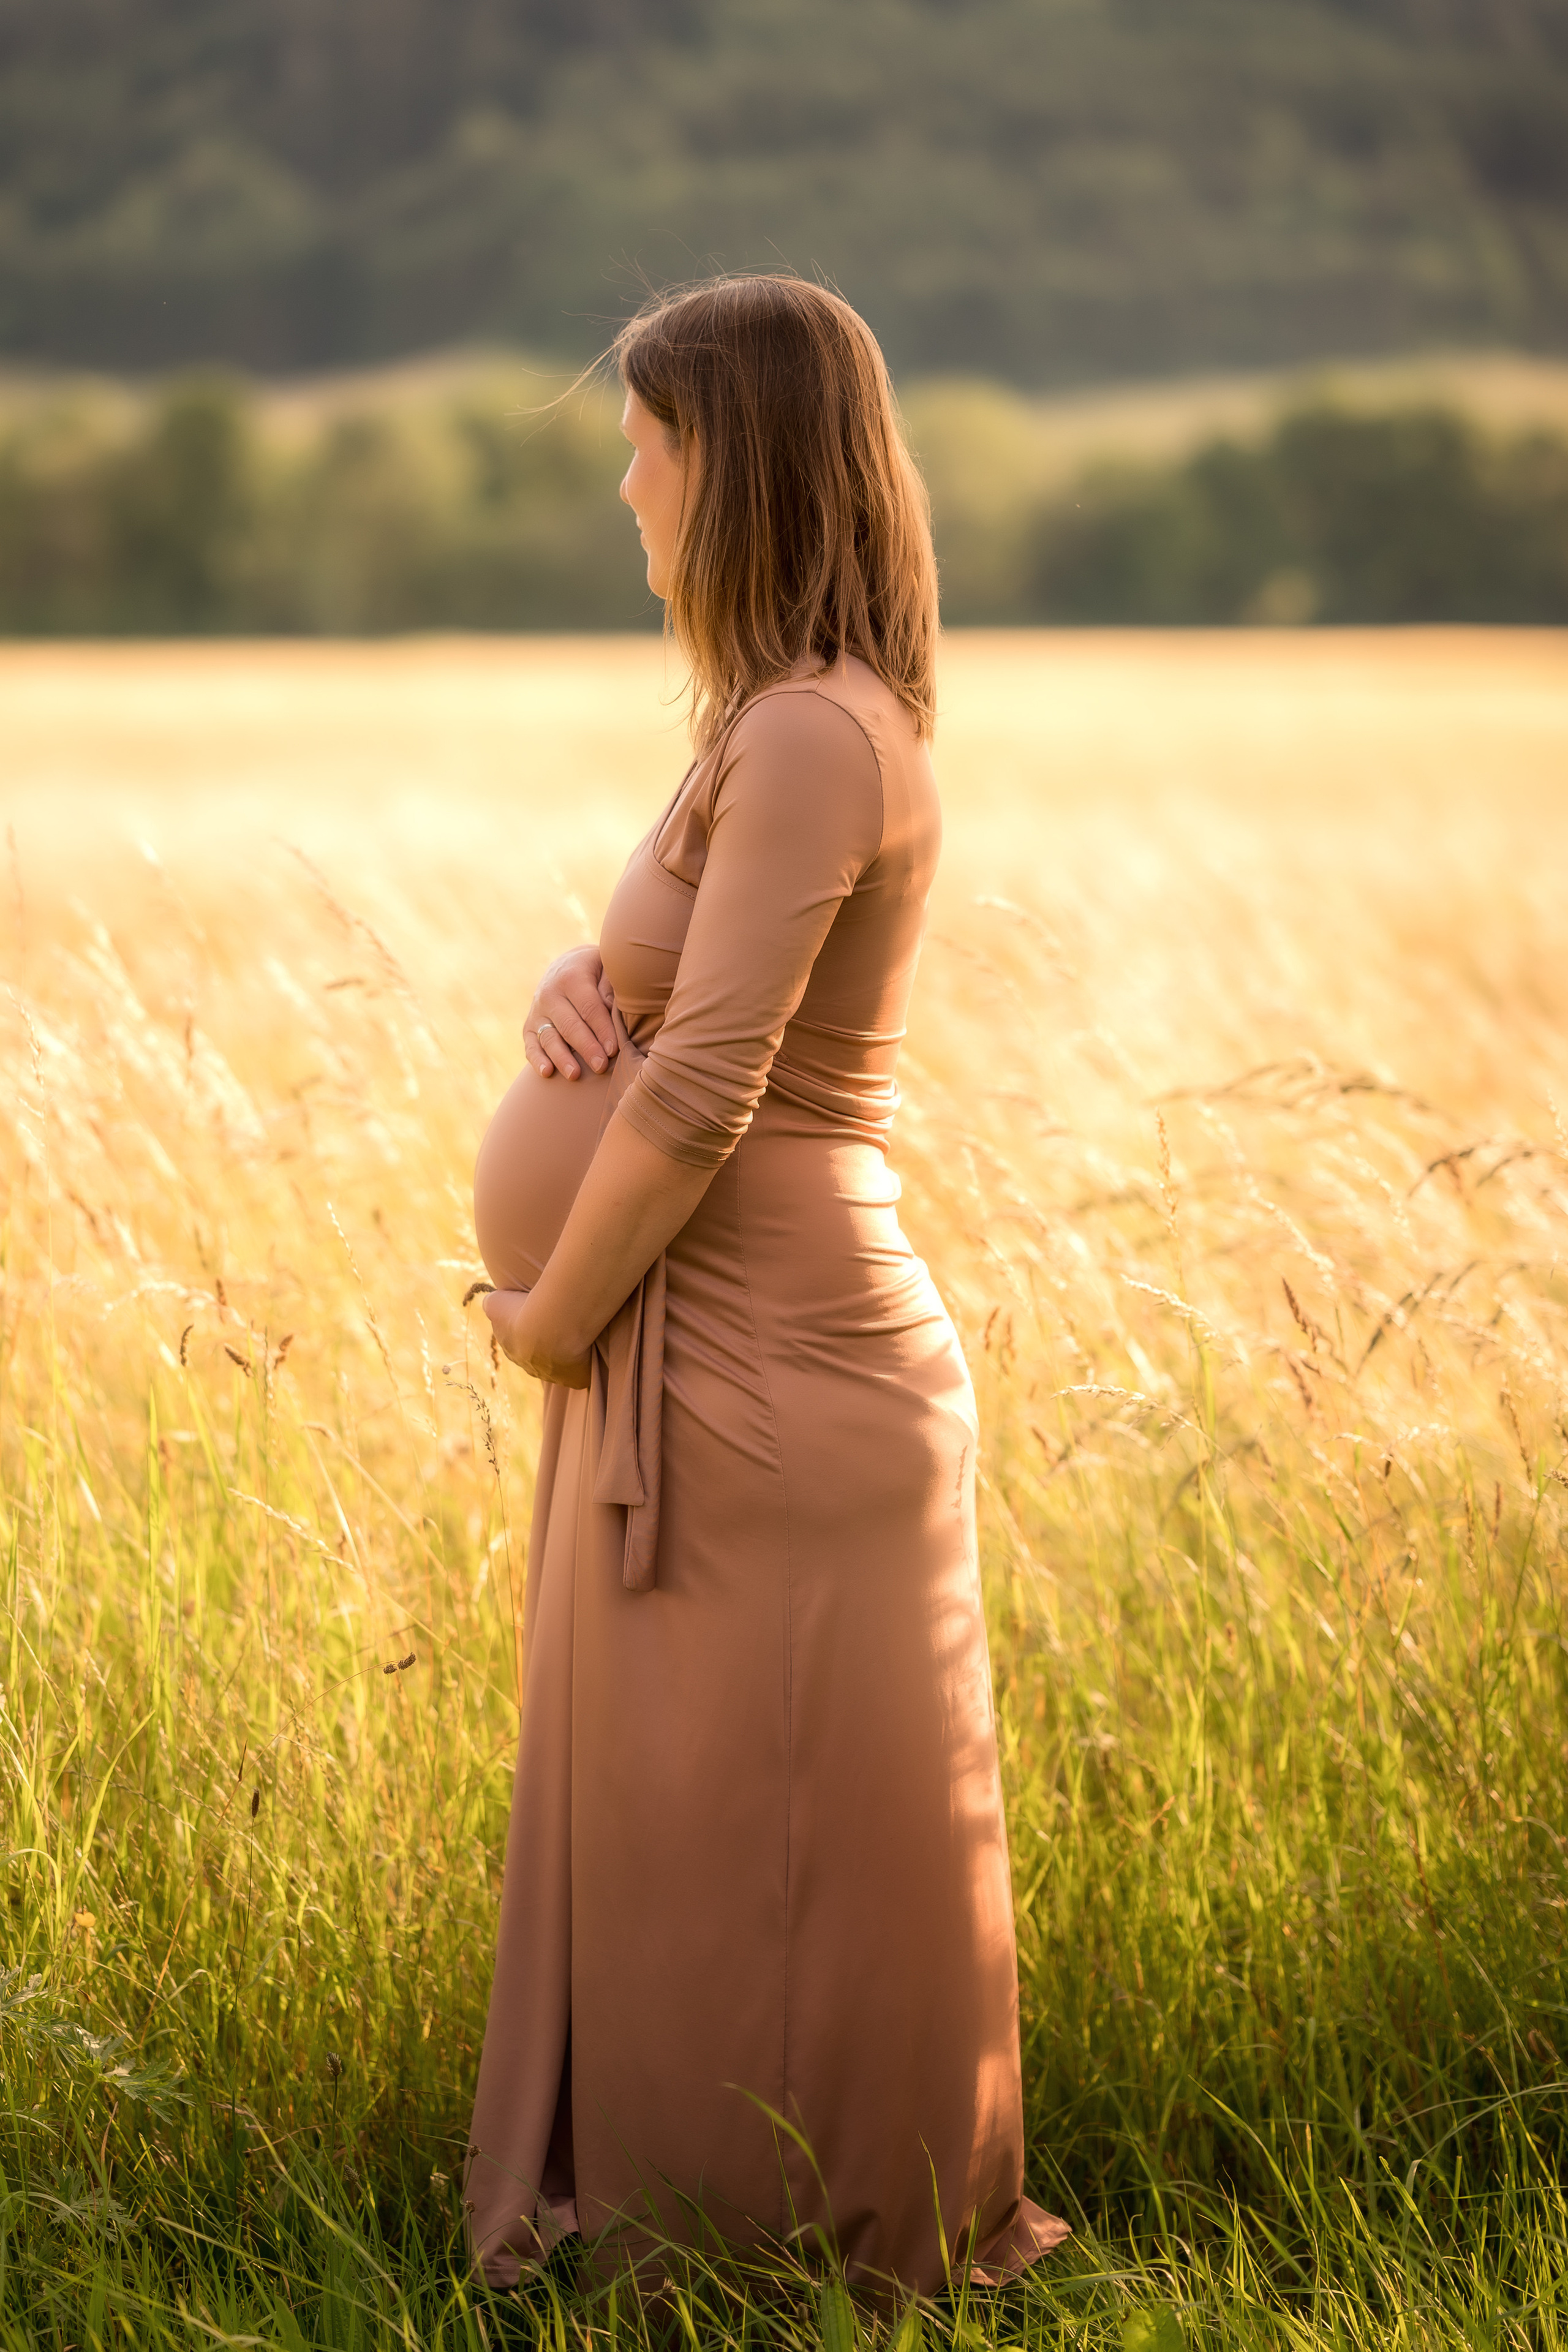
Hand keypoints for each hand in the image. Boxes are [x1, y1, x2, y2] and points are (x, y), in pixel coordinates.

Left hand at [483, 1288, 591, 1389]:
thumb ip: (491, 1304)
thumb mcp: (496, 1302)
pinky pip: (582, 1372)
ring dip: (567, 1354)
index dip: (526, 1331)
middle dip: (546, 1345)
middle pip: (539, 1358)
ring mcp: (556, 1377)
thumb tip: (490, 1303)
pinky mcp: (577, 1380)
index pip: (518, 1344)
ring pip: (561, 1366)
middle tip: (558, 1324)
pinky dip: (586, 1362)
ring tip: (576, 1333)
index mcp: (514, 1352)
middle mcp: (532, 1369)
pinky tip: (590, 1347)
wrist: (551, 1325)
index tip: (536, 1317)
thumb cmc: (523, 1311)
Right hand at [526, 943, 617, 1080]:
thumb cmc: (596, 971)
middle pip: (569, 1025)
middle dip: (586, 1047)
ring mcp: (537, 1011)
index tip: (613, 1049)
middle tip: (600, 1066)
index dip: (602, 1030)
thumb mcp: (606, 967)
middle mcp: (550, 993)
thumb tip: (609, 1007)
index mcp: (571, 977)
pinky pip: (531, 1044)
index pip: (589, 1008)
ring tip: (575, 1075)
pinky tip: (547, 1073)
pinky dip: (536, 1059)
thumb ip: (609, 986)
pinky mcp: (529, 1025)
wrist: (567, 965)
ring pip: (549, 1037)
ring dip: (561, 1057)